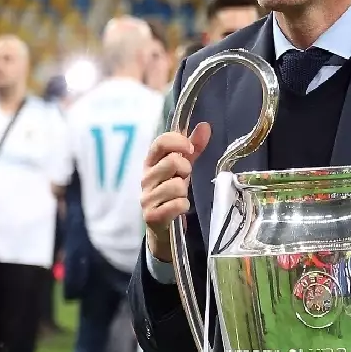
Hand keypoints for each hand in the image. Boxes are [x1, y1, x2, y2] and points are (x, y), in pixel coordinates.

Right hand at [140, 122, 211, 261]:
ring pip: (176, 185)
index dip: (178, 142)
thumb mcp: (182, 168)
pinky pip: (177, 205)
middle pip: (171, 162)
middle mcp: (145, 178)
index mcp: (150, 162)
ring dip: (184, 191)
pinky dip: (183, 206)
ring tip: (179, 195)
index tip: (190, 149)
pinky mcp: (151, 215)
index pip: (160, 142)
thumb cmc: (171, 191)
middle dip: (185, 170)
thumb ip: (193, 147)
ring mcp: (146, 197)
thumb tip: (205, 125)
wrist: (162, 226)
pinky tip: (179, 208)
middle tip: (183, 178)